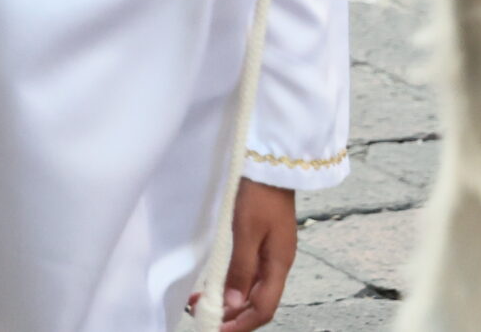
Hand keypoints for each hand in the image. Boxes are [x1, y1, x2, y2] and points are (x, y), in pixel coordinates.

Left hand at [187, 181, 294, 331]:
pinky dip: (233, 283)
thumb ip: (240, 268)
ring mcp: (272, 253)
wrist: (271, 164)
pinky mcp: (264, 242)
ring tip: (202, 302)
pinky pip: (250, 273)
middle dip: (233, 315)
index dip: (242, 324)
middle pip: (258, 302)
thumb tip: (234, 304)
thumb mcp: (246, 231)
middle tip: (204, 317)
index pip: (263, 308)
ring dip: (230, 300)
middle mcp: (277, 263)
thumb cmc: (259, 194)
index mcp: (278, 264)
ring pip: (252, 289)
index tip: (217, 329)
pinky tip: (216, 283)